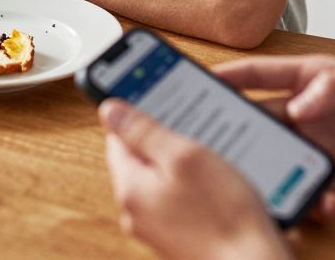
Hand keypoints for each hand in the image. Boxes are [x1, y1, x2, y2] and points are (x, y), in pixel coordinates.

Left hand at [99, 100, 290, 259]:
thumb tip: (109, 109)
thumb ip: (144, 131)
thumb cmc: (225, 215)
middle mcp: (136, 212)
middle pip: (139, 158)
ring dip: (181, 162)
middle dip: (163, 138)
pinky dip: (192, 185)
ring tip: (211, 152)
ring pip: (161, 178)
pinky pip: (177, 198)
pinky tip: (217, 181)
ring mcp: (157, 227)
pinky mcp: (178, 236)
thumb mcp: (185, 156)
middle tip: (193, 125)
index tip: (157, 98)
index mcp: (130, 188)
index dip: (137, 113)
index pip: (117, 137)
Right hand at [215, 56, 334, 203]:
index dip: (229, 77)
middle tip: (216, 146)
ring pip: (283, 154)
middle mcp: (317, 107)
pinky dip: (309, 193)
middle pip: (264, 117)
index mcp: (319, 76)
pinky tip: (322, 199)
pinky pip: (311, 182)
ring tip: (267, 181)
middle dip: (239, 130)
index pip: (262, 73)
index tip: (197, 84)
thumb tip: (302, 101)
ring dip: (274, 167)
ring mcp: (328, 141)